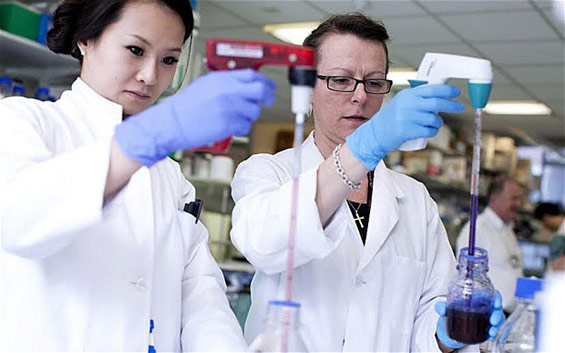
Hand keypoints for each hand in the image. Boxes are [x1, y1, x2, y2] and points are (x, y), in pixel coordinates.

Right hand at [115, 69, 275, 165]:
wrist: (171, 122)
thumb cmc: (186, 107)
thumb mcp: (205, 85)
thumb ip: (226, 83)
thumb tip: (244, 83)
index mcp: (221, 79)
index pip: (252, 75)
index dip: (265, 81)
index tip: (268, 87)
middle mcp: (227, 91)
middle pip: (260, 90)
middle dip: (267, 96)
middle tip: (267, 101)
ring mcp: (228, 107)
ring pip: (254, 111)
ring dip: (250, 115)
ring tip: (236, 117)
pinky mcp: (228, 124)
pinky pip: (245, 126)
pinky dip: (241, 128)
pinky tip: (230, 127)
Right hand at [345, 84, 463, 169]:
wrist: (376, 133)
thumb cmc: (392, 118)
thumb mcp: (402, 102)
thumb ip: (418, 98)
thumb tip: (441, 94)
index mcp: (408, 95)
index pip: (432, 89)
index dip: (447, 91)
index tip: (456, 93)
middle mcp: (408, 104)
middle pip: (437, 103)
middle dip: (452, 105)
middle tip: (459, 107)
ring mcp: (407, 118)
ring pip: (435, 119)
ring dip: (438, 123)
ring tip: (430, 124)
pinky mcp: (407, 131)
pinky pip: (429, 131)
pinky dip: (432, 132)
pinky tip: (427, 131)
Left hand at [435, 290, 505, 348]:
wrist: (448, 327)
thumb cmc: (450, 313)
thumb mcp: (444, 308)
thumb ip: (441, 307)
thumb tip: (442, 309)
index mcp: (475, 298)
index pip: (490, 294)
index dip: (496, 297)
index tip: (497, 302)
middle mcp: (482, 307)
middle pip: (496, 307)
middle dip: (497, 314)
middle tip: (492, 321)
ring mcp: (484, 317)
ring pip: (497, 319)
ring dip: (497, 326)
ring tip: (491, 331)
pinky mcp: (484, 327)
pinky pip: (493, 329)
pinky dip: (493, 333)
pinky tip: (489, 336)